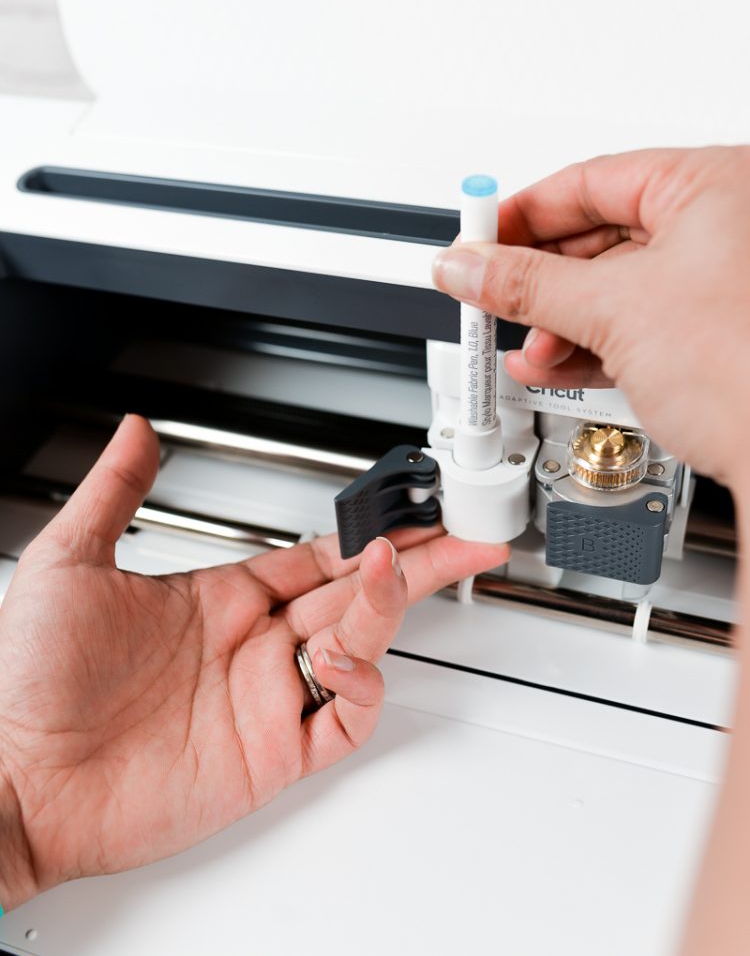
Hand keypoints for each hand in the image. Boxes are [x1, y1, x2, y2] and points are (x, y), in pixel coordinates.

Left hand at [0, 415, 506, 908]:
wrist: (13, 775)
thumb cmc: (28, 678)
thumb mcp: (72, 561)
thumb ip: (115, 491)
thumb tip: (137, 430)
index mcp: (220, 599)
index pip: (318, 557)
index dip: (366, 532)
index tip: (406, 506)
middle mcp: (252, 646)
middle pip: (358, 594)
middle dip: (417, 561)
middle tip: (465, 535)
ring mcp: (266, 699)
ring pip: (360, 646)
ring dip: (390, 606)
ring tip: (403, 565)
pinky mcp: (272, 755)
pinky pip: (343, 719)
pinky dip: (360, 684)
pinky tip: (344, 651)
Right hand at [433, 146, 749, 486]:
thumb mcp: (615, 311)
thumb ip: (526, 284)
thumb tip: (469, 265)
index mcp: (718, 185)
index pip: (594, 180)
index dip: (524, 213)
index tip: (478, 236)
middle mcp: (728, 226)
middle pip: (600, 237)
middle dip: (539, 280)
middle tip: (489, 292)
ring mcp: (725, 283)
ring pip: (617, 288)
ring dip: (560, 321)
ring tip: (527, 344)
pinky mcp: (717, 335)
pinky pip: (639, 325)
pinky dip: (593, 345)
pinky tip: (556, 362)